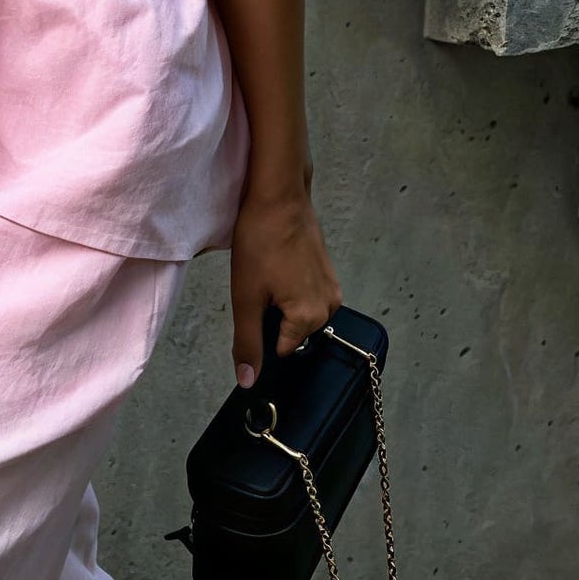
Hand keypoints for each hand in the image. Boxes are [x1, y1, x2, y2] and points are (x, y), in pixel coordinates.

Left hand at [229, 185, 341, 385]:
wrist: (279, 197)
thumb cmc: (260, 242)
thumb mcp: (245, 298)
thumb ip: (248, 343)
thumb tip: (248, 381)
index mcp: (310, 317)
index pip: (281, 349)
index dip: (261, 332)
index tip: (253, 305)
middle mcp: (329, 307)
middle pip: (292, 332)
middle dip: (272, 317)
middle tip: (259, 285)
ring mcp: (333, 289)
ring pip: (299, 314)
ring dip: (281, 303)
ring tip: (269, 273)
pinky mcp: (330, 274)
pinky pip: (307, 296)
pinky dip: (291, 289)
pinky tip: (279, 266)